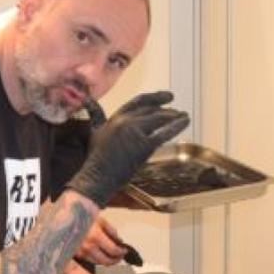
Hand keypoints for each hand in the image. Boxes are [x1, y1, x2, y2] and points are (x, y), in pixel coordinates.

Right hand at [64, 91, 189, 207]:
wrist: (98, 176)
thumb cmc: (96, 158)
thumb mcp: (94, 131)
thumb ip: (96, 115)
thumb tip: (88, 100)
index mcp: (116, 117)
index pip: (138, 102)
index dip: (154, 97)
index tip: (167, 96)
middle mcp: (125, 121)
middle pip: (151, 110)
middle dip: (166, 108)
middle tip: (178, 110)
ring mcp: (135, 132)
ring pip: (159, 118)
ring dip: (174, 116)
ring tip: (184, 116)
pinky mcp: (143, 145)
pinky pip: (164, 133)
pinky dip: (176, 126)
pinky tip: (186, 122)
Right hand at [75, 217, 126, 265]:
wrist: (64, 217)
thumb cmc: (83, 216)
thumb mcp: (100, 220)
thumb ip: (111, 231)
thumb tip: (119, 242)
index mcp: (96, 236)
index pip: (113, 250)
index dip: (121, 252)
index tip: (125, 250)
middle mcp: (88, 247)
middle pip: (106, 261)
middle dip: (116, 260)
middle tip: (120, 256)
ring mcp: (80, 252)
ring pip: (98, 263)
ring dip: (107, 261)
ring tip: (112, 256)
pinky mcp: (75, 254)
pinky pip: (89, 260)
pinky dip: (97, 259)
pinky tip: (100, 254)